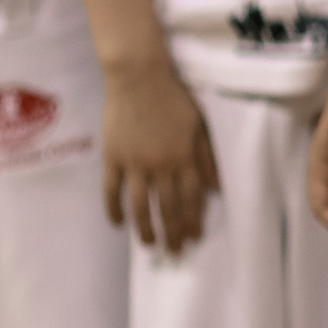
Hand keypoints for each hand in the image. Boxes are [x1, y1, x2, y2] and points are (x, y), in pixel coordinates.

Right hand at [101, 60, 217, 252]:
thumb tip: (216, 186)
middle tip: (174, 251)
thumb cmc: (173, 97)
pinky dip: (113, 209)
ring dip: (146, 228)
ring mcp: (134, 163)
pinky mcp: (112, 157)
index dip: (193, 220)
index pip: (191, 198)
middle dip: (172, 232)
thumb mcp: (199, 125)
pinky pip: (111, 190)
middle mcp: (160, 165)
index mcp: (184, 157)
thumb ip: (207, 157)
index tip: (194, 238)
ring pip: (140, 205)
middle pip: (167, 207)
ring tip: (149, 244)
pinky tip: (118, 224)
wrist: (138, 76)